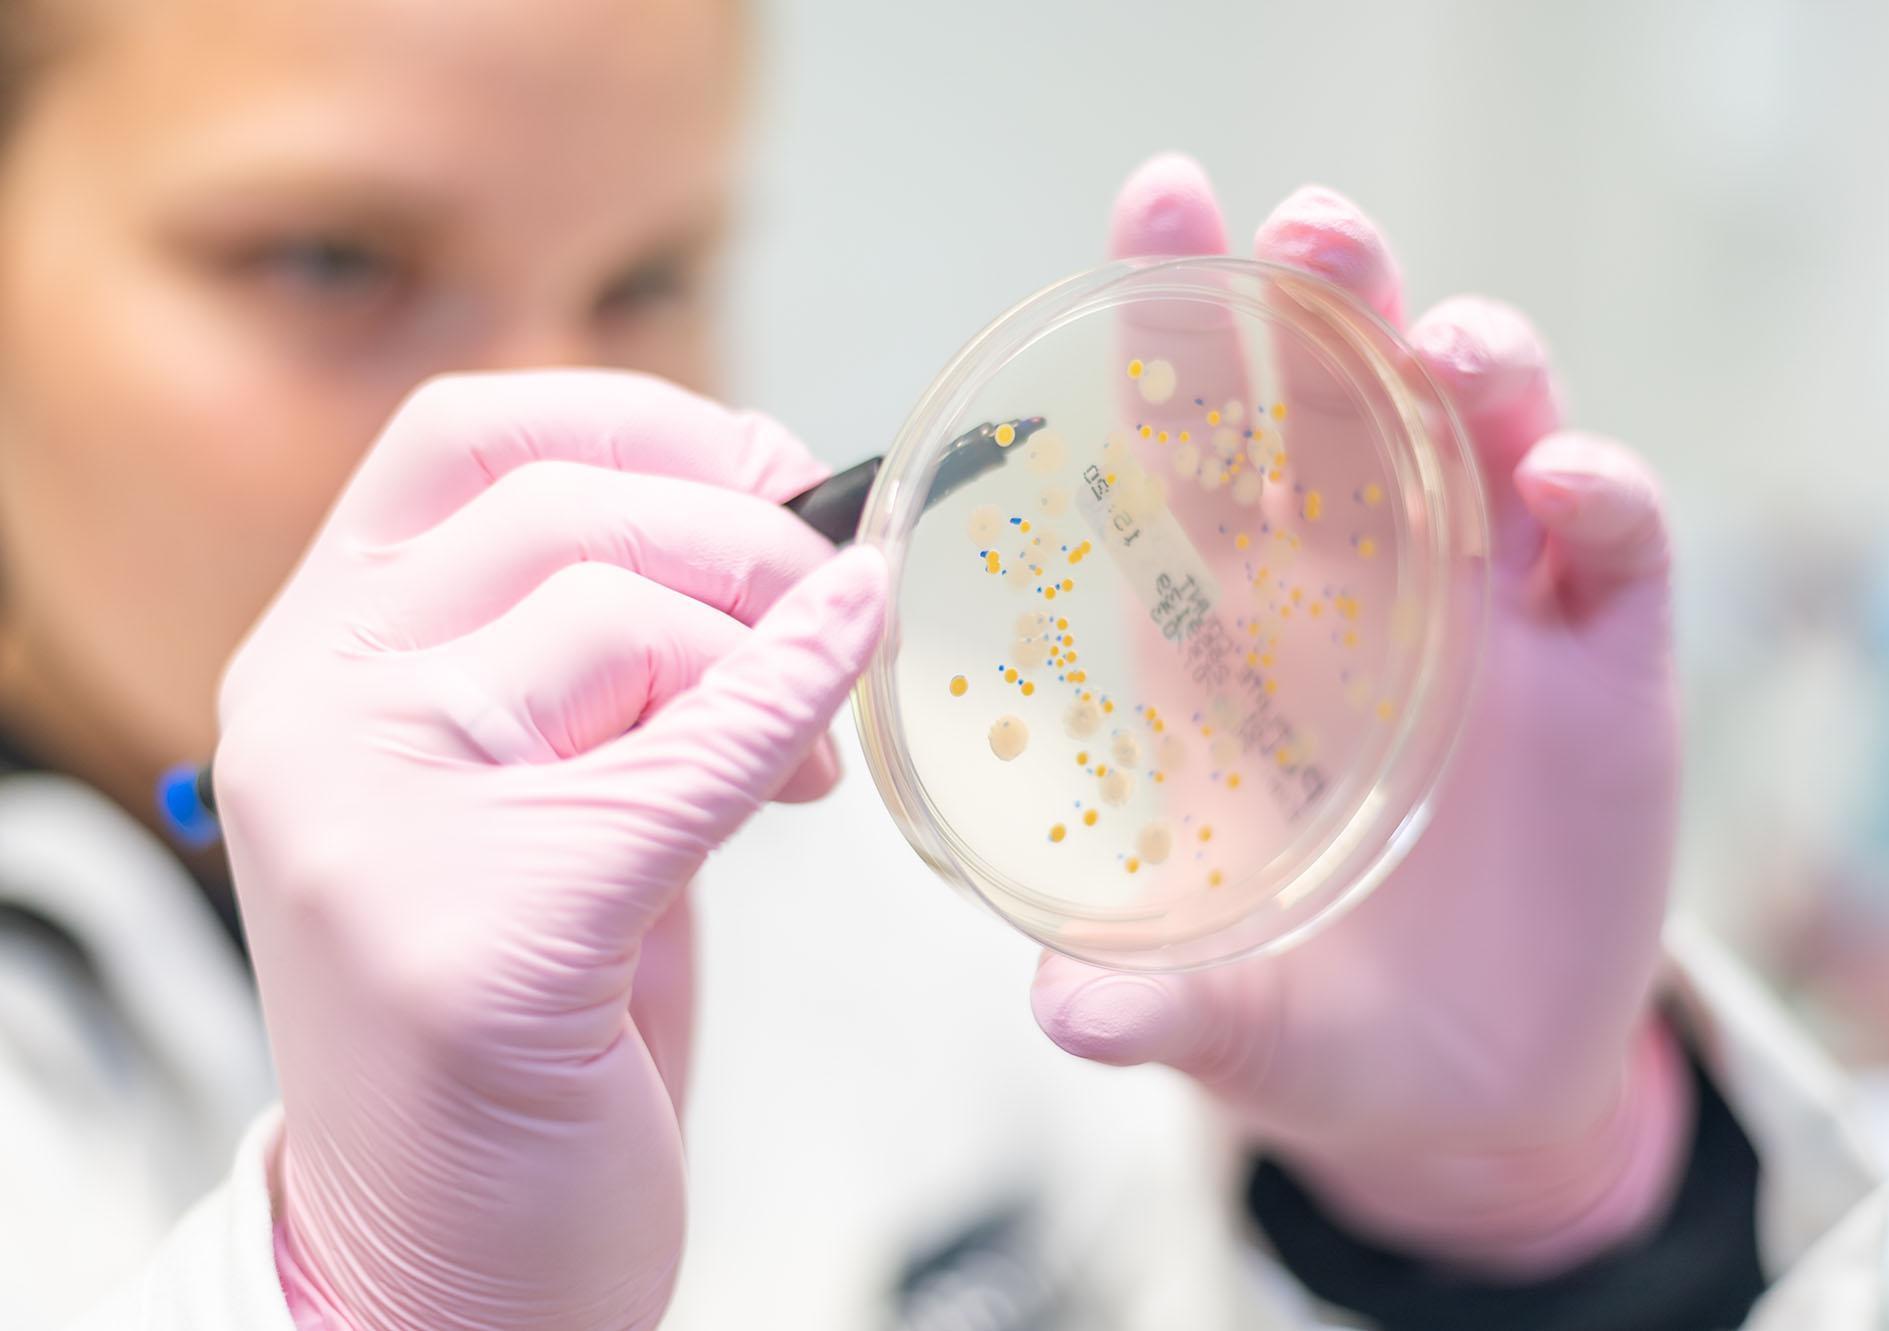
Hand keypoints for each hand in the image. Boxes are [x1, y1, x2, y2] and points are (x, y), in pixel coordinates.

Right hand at [215, 369, 884, 1329]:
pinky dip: (795, 706)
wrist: (447, 1271)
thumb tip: (799, 536)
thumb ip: (617, 665)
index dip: (647, 422)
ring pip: (625, 613)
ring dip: (770, 653)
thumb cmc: (516, 1027)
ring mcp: (372, 814)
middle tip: (831, 611)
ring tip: (805, 765)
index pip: (470, 438)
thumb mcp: (535, 799)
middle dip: (746, 539)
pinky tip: (840, 711)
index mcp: (322, 660)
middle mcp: (316, 713)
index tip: (770, 469)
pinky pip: (690, 752)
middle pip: (567, 508)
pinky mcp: (476, 927)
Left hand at [1033, 156, 1686, 1277]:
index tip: (1154, 207)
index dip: (1173, 326)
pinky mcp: (1605, 671)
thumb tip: (1065, 1014)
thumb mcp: (1223, 1017)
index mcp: (1226, 638)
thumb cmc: (1304, 1013)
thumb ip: (1155, 1005)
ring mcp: (1487, 620)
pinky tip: (1564, 490)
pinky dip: (1599, 498)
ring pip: (1487, 437)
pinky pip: (1615, 547)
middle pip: (1341, 400)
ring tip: (1445, 346)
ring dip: (1473, 365)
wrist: (1458, 1086)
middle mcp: (1354, 594)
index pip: (1192, 448)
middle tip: (1307, 228)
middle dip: (1326, 296)